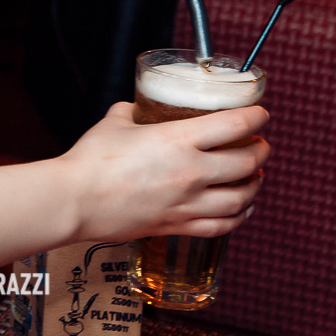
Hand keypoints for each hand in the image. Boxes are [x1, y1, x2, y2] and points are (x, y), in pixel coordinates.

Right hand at [61, 101, 270, 241]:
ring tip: (256, 176)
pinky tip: (241, 208)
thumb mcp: (114, 122)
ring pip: (242, 197)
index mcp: (178, 140)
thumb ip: (131, 112)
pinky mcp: (177, 226)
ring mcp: (186, 204)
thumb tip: (135, 109)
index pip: (235, 124)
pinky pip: (222, 225)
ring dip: (256, 184)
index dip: (256, 116)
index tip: (261, 114)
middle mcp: (191, 173)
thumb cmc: (90, 161)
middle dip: (261, 150)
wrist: (75, 201)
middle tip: (260, 143)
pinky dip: (239, 216)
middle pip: (248, 162)